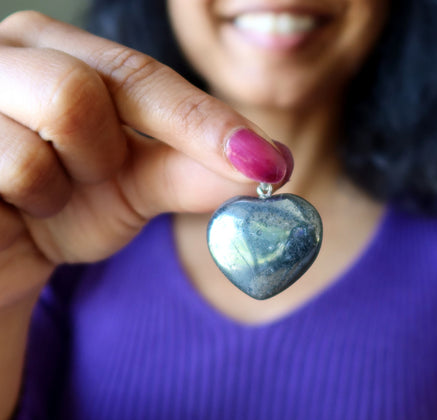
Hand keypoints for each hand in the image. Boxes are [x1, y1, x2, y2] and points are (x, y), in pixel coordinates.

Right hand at [0, 11, 291, 306]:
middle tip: (90, 180)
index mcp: (57, 51)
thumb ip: (191, 171)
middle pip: (90, 86)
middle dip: (104, 154)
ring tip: (46, 196)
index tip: (271, 165)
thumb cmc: (61, 210)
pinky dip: (32, 198)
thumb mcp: (131, 188)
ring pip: (59, 109)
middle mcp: (11, 52)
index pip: (143, 76)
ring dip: (68, 179)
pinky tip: (15, 208)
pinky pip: (15, 161)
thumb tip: (268, 168)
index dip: (208, 123)